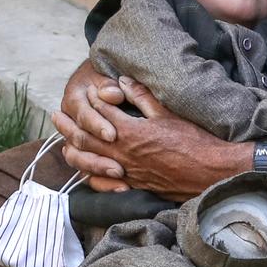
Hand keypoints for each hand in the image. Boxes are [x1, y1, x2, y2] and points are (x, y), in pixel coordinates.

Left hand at [55, 76, 249, 199]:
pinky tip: (84, 170)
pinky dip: (90, 175)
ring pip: (90, 161)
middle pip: (86, 137)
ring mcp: (127, 171)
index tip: (82, 91)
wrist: (211, 172)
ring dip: (73, 150)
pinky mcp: (134, 185)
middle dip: (68, 125)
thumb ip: (142, 97)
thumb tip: (122, 81)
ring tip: (62, 142)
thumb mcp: (168, 113)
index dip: (90, 101)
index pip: (100, 113)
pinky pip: (103, 182)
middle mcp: (123, 153)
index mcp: (131, 132)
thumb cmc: (194, 141)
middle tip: (55, 115)